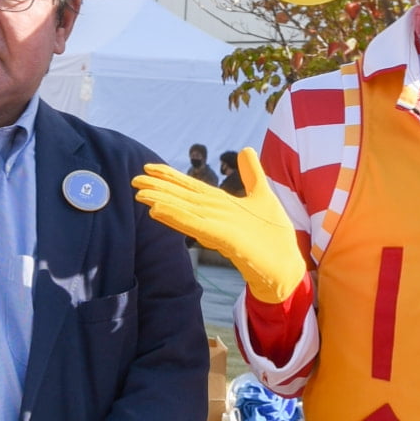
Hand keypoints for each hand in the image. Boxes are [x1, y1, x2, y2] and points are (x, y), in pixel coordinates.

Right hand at [133, 148, 305, 302]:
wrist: (285, 271)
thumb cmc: (274, 239)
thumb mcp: (264, 196)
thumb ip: (252, 174)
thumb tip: (245, 149)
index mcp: (222, 205)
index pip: (192, 188)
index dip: (171, 177)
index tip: (149, 167)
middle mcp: (216, 216)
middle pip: (183, 199)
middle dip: (159, 189)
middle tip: (134, 180)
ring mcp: (220, 229)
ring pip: (186, 211)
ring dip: (163, 203)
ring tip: (140, 195)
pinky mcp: (227, 241)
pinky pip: (198, 226)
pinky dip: (178, 218)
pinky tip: (158, 211)